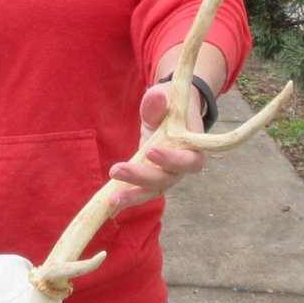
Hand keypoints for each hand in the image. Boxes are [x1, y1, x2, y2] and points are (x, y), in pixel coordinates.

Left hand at [107, 82, 206, 213]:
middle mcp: (182, 166)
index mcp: (193, 147)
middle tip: (117, 170)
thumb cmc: (170, 107)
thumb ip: (157, 104)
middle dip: (142, 177)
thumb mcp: (164, 100)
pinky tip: (110, 205)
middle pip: (167, 179)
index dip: (172, 159)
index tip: (151, 151)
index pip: (189, 160)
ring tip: (112, 198)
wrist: (170, 114)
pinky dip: (128, 198)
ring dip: (133, 195)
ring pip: (153, 190)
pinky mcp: (152, 179)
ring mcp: (167, 175)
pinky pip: (142, 191)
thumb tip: (155, 97)